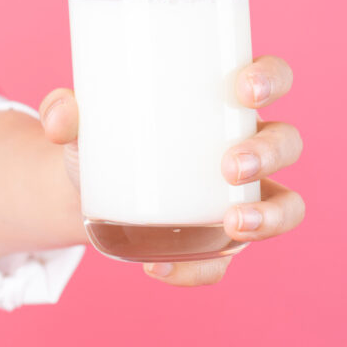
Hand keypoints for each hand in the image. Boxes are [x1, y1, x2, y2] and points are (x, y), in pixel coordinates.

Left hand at [39, 55, 305, 285]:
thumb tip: (60, 116)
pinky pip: (224, 261)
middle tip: (230, 165)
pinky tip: (160, 268)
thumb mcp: (83, 120)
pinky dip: (197, 269)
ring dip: (269, 217)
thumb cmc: (103, 135)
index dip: (272, 78)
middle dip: (268, 152)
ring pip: (285, 205)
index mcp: (224, 103)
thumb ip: (63, 111)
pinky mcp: (218, 242)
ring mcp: (242, 197)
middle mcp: (247, 146)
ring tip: (232, 224)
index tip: (243, 88)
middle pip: (287, 142)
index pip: (271, 78)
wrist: (88, 188)